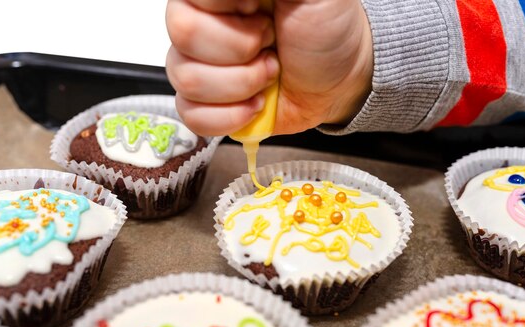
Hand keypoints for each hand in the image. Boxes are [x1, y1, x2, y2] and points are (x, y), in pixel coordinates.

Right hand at [165, 0, 372, 136]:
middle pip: (183, 35)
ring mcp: (197, 64)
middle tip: (270, 44)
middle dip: (241, 49)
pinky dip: (232, 116)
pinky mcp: (203, 103)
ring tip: (269, 73)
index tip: (262, 12)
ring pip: (187, 79)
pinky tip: (255, 103)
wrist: (340, 78)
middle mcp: (199, 21)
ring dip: (242, 84)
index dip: (231, 13)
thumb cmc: (326, 29)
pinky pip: (191, 115)